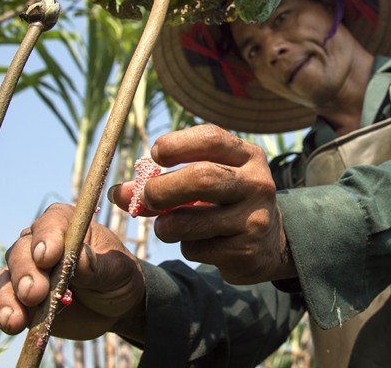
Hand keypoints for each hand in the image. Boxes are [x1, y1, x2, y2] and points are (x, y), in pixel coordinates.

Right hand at [0, 203, 145, 341]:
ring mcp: (24, 273)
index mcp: (67, 225)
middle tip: (35, 294)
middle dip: (26, 274)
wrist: (115, 304)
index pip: (51, 224)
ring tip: (14, 321)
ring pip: (5, 281)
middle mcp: (39, 245)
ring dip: (5, 301)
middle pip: (21, 253)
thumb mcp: (118, 269)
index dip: (46, 238)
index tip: (48, 256)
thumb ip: (98, 264)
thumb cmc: (119, 277)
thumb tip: (78, 258)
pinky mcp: (17, 301)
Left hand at [109, 125, 295, 284]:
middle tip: (145, 197)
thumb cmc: (227, 202)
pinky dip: (186, 246)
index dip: (177, 144)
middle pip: (202, 177)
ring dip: (166, 225)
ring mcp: (254, 219)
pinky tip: (200, 242)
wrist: (270, 244)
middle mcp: (257, 184)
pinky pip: (197, 248)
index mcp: (248, 156)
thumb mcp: (209, 181)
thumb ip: (167, 181)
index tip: (155, 155)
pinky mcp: (246, 251)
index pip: (211, 138)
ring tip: (165, 226)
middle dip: (162, 189)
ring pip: (191, 221)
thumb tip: (120, 192)